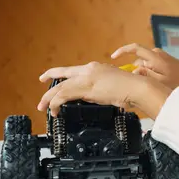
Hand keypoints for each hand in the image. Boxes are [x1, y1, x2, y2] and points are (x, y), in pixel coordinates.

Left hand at [37, 61, 171, 118]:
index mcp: (95, 68)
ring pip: (60, 87)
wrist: (136, 87)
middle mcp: (89, 70)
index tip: (48, 77)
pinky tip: (54, 110)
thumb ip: (99, 90)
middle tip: (42, 98)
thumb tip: (91, 97)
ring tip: (44, 108)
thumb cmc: (130, 89)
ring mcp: (87, 78)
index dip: (57, 74)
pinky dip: (56, 103)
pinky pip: (64, 95)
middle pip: (62, 76)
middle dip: (49, 87)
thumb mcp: (111, 87)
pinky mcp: (86, 87)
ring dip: (49, 98)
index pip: (72, 70)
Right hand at [111, 43, 178, 93]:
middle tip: (131, 85)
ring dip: (142, 74)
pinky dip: (147, 74)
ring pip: (144, 65)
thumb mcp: (160, 81)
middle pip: (138, 61)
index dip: (122, 51)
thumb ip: (145, 75)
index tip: (113, 58)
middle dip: (134, 71)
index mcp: (155, 57)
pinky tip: (150, 84)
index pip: (135, 48)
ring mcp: (160, 57)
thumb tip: (133, 72)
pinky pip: (150, 66)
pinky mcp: (163, 61)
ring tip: (143, 87)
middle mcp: (156, 54)